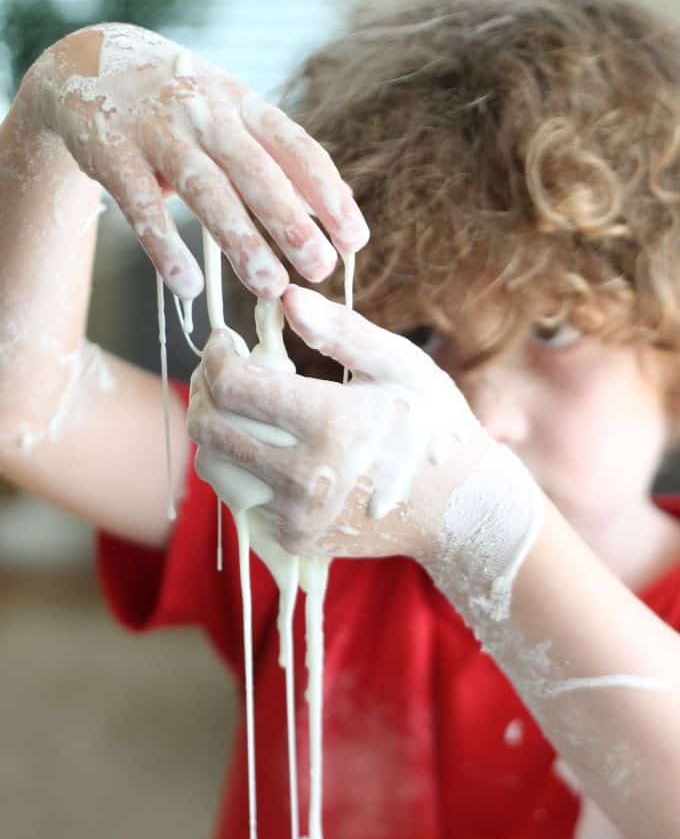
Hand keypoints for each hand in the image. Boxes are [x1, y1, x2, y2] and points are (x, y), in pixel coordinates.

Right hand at [19, 24, 368, 299]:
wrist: (88, 63)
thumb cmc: (181, 107)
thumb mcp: (230, 115)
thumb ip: (275, 160)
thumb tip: (331, 215)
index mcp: (244, 105)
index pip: (297, 148)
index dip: (329, 195)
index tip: (355, 241)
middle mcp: (206, 112)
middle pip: (256, 171)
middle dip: (291, 222)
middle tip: (319, 270)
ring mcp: (158, 131)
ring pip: (206, 190)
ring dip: (240, 241)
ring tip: (269, 286)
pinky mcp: (112, 153)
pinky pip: (143, 207)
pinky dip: (166, 248)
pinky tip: (188, 286)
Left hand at [187, 284, 492, 562]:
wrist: (460, 509)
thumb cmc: (433, 425)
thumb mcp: (401, 365)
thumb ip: (341, 329)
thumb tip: (285, 298)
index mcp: (331, 424)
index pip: (232, 386)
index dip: (216, 356)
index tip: (225, 341)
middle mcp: (307, 478)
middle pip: (209, 428)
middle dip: (205, 389)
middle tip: (225, 370)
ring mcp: (298, 516)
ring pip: (215, 466)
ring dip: (218, 431)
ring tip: (245, 408)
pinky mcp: (295, 540)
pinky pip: (240, 498)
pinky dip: (242, 467)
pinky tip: (269, 446)